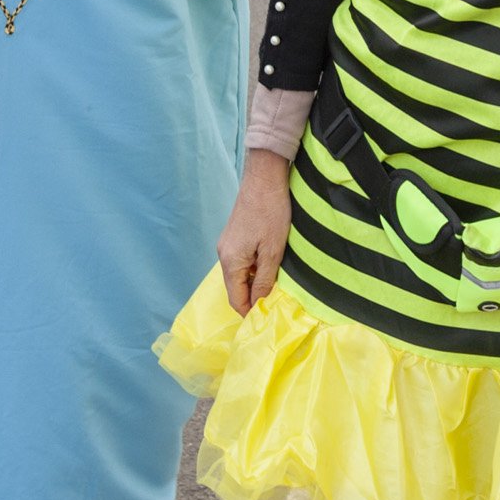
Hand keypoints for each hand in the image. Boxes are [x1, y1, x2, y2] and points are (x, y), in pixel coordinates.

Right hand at [217, 151, 293, 314]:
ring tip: (275, 286)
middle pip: (235, 288)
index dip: (250, 313)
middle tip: (274, 306)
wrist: (264, 178)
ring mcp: (227, 244)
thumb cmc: (271, 213)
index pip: (236, 300)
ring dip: (254, 283)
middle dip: (252, 299)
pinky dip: (253, 269)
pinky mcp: (233, 236)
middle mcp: (223, 254)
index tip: (266, 321)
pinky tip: (269, 266)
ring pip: (239, 275)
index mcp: (231, 261)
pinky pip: (241, 261)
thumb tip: (258, 305)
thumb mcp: (272, 252)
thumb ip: (264, 280)